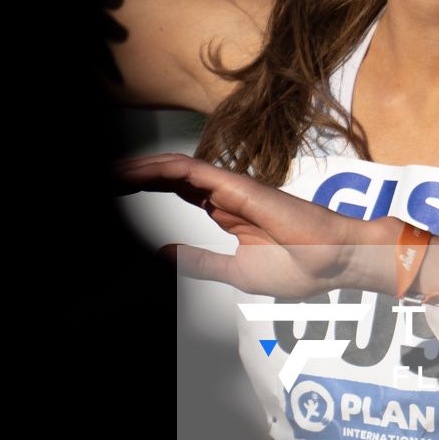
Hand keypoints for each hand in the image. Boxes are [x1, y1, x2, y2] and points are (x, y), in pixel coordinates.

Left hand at [111, 152, 391, 297]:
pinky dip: (159, 168)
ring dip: (138, 169)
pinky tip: (134, 173)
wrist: (333, 263)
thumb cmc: (300, 267)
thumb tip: (163, 255)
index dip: (146, 186)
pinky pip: (190, 170)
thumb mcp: (235, 271)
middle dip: (135, 175)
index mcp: (224, 211)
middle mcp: (222, 194)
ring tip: (109, 173)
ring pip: (173, 167)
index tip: (116, 190)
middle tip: (105, 177)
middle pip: (168, 174)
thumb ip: (198, 262)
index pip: (176, 190)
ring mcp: (228, 187)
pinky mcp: (235, 186)